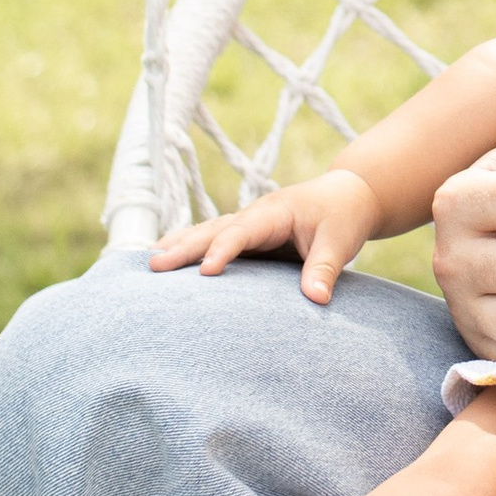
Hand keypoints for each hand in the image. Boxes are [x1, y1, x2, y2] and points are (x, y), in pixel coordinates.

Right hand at [151, 166, 379, 301]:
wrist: (347, 197)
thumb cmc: (342, 216)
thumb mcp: (340, 240)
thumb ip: (326, 268)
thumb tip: (317, 299)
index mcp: (273, 212)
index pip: (242, 231)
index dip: (224, 250)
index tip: (206, 272)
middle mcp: (253, 216)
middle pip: (212, 230)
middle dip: (184, 247)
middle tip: (155, 266)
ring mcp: (246, 226)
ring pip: (206, 233)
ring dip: (178, 246)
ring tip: (148, 263)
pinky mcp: (246, 239)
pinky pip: (212, 242)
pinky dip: (189, 249)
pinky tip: (167, 259)